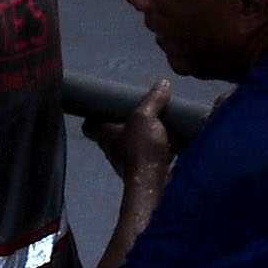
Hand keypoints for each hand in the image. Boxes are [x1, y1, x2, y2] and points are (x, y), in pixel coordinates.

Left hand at [78, 78, 174, 193]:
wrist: (156, 184)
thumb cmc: (141, 149)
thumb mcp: (146, 118)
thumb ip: (152, 100)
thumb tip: (162, 83)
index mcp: (105, 134)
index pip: (90, 125)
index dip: (94, 116)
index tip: (105, 106)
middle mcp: (113, 148)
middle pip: (115, 132)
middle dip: (128, 122)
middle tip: (142, 111)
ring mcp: (129, 160)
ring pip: (135, 143)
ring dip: (147, 134)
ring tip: (163, 122)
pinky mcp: (147, 168)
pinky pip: (152, 153)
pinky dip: (162, 146)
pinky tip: (177, 139)